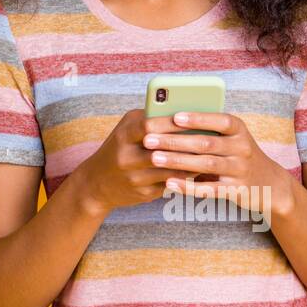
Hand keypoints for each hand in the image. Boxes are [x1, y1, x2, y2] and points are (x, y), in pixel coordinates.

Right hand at [73, 109, 200, 216]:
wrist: (96, 183)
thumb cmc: (118, 149)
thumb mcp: (126, 129)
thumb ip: (148, 119)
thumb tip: (181, 112)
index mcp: (123, 136)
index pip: (149, 125)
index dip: (171, 123)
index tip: (192, 119)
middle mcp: (126, 157)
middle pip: (163, 150)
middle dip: (187, 145)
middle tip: (209, 139)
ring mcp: (135, 178)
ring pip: (171, 170)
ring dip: (192, 163)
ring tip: (210, 155)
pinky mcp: (143, 194)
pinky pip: (171, 184)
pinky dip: (186, 177)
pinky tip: (199, 171)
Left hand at [141, 111, 294, 214]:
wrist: (268, 183)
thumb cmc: (237, 154)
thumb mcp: (231, 138)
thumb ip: (207, 130)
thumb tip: (168, 120)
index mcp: (238, 130)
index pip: (219, 120)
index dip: (197, 119)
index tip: (174, 116)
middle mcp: (242, 148)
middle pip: (206, 143)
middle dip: (175, 141)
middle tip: (149, 139)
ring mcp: (240, 170)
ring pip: (205, 164)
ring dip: (177, 161)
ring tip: (153, 158)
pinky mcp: (236, 191)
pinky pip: (209, 189)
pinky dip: (188, 186)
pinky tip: (169, 183)